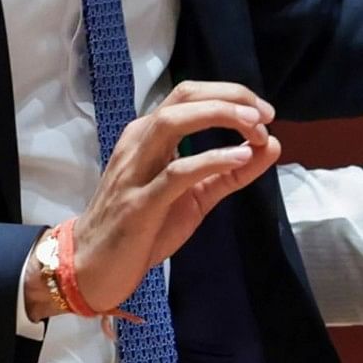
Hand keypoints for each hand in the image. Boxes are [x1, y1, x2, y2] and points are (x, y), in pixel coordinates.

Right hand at [38, 80, 282, 317]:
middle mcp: (139, 143)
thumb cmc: (141, 229)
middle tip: (265, 115)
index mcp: (149, 136)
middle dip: (230, 97)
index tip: (264, 113)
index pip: (190, 95)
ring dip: (220, 116)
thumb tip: (272, 144)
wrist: (90, 267)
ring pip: (173, 122)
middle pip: (184, 97)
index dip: (231, 95)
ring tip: (255, 128)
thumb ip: (230, 173)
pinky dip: (211, 159)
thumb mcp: (194, 197)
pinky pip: (176, 172)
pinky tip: (238, 158)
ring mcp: (136, 170)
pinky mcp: (139, 202)